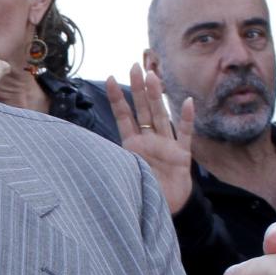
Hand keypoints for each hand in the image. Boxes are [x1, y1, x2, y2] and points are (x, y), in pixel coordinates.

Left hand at [106, 64, 194, 214]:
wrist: (161, 209)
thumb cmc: (139, 193)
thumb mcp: (121, 176)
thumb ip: (113, 163)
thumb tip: (87, 155)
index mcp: (132, 145)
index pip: (123, 116)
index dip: (117, 98)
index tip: (110, 78)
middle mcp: (149, 141)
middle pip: (143, 110)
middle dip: (139, 88)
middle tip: (135, 66)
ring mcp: (166, 146)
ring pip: (161, 116)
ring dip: (157, 97)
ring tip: (153, 77)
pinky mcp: (181, 155)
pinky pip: (184, 134)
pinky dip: (186, 120)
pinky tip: (187, 103)